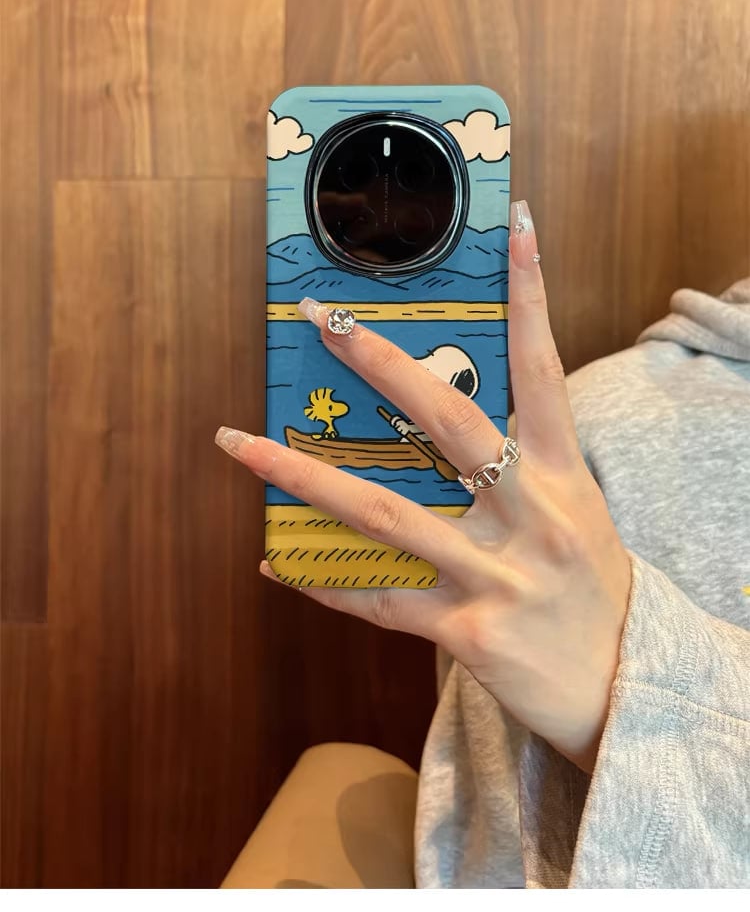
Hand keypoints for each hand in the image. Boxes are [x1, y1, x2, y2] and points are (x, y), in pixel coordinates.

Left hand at [216, 201, 631, 773]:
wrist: (629, 687)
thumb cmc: (594, 589)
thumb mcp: (575, 513)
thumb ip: (521, 468)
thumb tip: (446, 427)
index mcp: (562, 473)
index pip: (543, 368)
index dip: (531, 296)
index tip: (517, 228)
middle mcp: (531, 512)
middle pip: (448, 420)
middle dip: (380, 362)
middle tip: (321, 319)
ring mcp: (498, 572)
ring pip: (384, 511)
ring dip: (301, 473)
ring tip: (237, 441)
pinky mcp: (469, 630)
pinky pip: (379, 599)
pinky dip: (323, 580)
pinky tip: (276, 559)